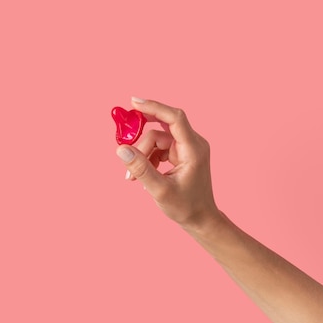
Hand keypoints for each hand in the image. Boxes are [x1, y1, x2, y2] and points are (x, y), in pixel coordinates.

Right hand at [116, 98, 222, 231]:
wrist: (201, 219)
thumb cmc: (186, 207)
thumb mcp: (159, 190)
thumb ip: (140, 169)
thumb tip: (121, 149)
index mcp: (193, 149)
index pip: (174, 118)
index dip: (154, 107)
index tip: (133, 102)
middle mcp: (193, 144)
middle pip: (161, 128)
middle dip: (141, 139)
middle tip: (123, 143)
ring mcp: (187, 148)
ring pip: (157, 139)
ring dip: (142, 154)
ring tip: (132, 177)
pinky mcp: (180, 154)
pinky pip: (159, 147)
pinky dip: (147, 158)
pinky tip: (140, 176)